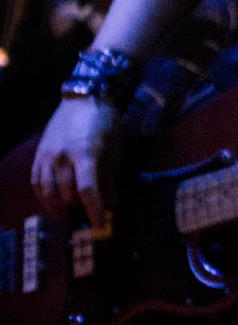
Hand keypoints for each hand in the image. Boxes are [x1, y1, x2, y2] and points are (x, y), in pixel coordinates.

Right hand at [31, 97, 121, 227]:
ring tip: (68, 216)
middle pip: (67, 193)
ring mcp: (48, 155)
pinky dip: (43, 196)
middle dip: (78, 209)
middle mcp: (63, 156)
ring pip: (49, 191)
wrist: (84, 98)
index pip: (88, 190)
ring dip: (59, 206)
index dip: (93, 211)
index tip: (99, 225)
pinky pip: (36, 182)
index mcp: (86, 153)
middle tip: (87, 217)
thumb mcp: (114, 149)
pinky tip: (51, 204)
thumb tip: (111, 204)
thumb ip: (110, 178)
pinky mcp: (39, 154)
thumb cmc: (105, 123)